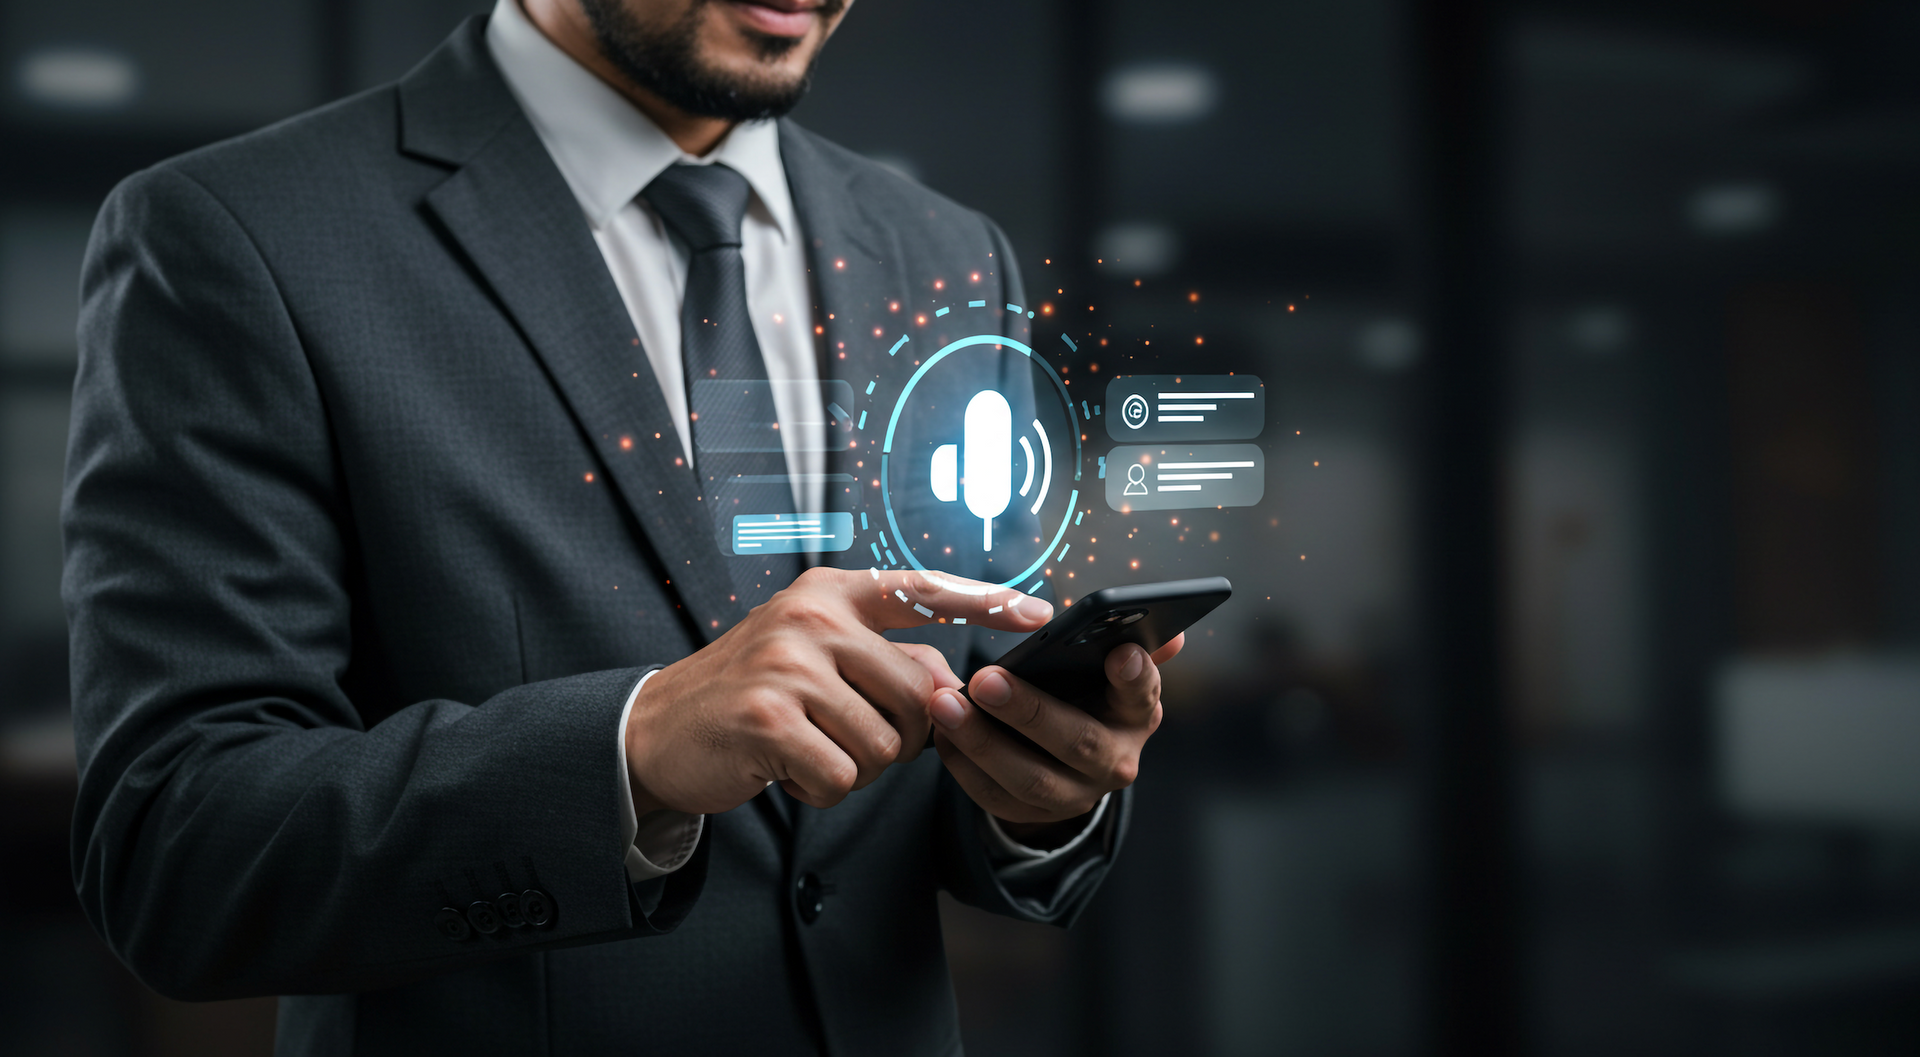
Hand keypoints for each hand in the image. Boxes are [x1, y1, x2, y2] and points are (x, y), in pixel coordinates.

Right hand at [626, 568, 1051, 814]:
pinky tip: (786, 770)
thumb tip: (954, 688)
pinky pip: (843, 777)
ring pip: (886, 744)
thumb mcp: (815, 656)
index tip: (1040, 610)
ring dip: (856, 767)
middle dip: (898, 736)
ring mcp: (788, 666)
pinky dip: (822, 789)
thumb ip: (884, 659)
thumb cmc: (751, 695)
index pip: (921, 589)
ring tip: (808, 749)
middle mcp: (811, 618)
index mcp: (829, 593)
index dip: (985, 599)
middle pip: (919, 695)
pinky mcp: (768, 720)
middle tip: (843, 736)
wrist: (657, 731)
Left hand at [928, 634, 1183, 844]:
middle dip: (1029, 711)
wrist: (1065, 758)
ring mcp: (1076, 795)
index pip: (1142, 693)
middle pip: (1077, 742)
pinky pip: (995, 798)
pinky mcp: (1034, 815)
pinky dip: (965, 767)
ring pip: (1030, 779)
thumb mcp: (1109, 670)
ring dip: (983, 742)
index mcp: (1137, 713)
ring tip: (945, 705)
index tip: (1118, 652)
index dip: (1135, 676)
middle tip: (985, 679)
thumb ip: (1132, 646)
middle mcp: (1115, 761)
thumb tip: (1174, 634)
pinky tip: (941, 733)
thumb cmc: (1085, 693)